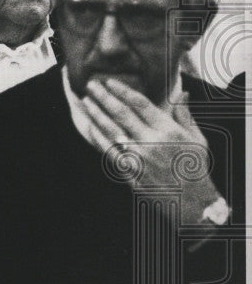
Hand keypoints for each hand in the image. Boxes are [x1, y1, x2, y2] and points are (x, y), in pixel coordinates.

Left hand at [81, 78, 221, 222]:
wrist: (192, 202)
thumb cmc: (194, 167)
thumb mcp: (197, 139)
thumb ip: (184, 114)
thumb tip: (181, 92)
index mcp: (168, 130)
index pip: (140, 104)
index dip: (122, 90)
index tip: (109, 81)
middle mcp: (151, 141)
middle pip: (121, 113)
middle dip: (104, 97)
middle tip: (91, 84)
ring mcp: (138, 157)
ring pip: (110, 130)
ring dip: (96, 114)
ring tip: (86, 101)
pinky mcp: (129, 171)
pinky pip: (108, 150)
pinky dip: (97, 136)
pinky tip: (90, 126)